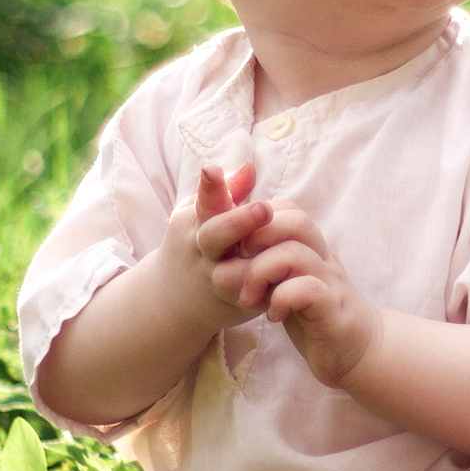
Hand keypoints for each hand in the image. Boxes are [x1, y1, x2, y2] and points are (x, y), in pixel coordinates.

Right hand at [166, 162, 273, 329]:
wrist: (172, 302)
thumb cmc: (197, 246)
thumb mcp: (200, 218)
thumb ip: (226, 194)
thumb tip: (249, 168)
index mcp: (196, 225)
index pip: (203, 203)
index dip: (209, 187)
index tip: (211, 169)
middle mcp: (205, 253)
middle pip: (215, 236)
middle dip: (238, 222)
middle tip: (264, 209)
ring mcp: (221, 280)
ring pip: (235, 272)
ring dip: (258, 263)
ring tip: (282, 249)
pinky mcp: (242, 302)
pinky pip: (260, 293)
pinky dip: (274, 285)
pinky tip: (297, 274)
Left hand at [226, 199, 383, 387]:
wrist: (360, 351)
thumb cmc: (315, 316)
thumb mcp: (288, 283)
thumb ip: (268, 264)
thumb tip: (226, 254)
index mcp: (312, 248)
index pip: (287, 209)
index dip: (256, 221)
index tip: (237, 251)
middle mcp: (324, 258)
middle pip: (296, 219)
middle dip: (256, 236)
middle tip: (238, 265)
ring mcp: (331, 282)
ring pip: (295, 252)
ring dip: (259, 272)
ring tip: (248, 298)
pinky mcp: (333, 310)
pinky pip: (306, 289)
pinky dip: (281, 299)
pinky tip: (273, 315)